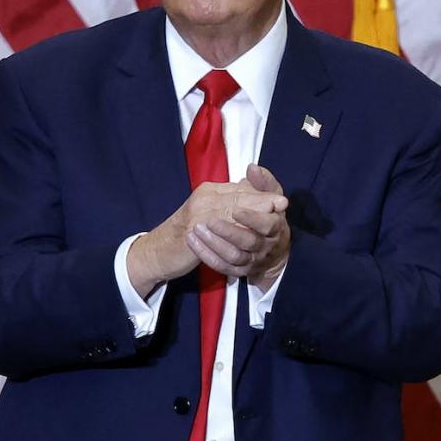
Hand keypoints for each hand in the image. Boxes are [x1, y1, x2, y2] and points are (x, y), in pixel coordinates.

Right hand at [126, 178, 286, 296]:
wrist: (158, 251)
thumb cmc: (186, 234)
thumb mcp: (210, 217)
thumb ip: (228, 204)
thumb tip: (250, 195)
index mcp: (209, 192)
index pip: (239, 189)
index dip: (261, 194)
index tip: (281, 199)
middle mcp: (204, 197)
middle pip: (238, 196)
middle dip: (261, 200)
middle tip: (282, 204)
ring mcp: (198, 211)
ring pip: (231, 209)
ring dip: (254, 213)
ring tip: (273, 218)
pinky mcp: (193, 228)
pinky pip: (219, 226)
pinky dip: (237, 229)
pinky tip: (251, 235)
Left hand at [185, 163, 289, 291]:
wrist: (269, 250)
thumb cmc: (267, 216)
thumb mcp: (270, 198)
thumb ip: (262, 182)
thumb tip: (253, 168)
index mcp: (275, 227)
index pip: (268, 225)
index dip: (252, 218)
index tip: (235, 209)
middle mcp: (266, 247)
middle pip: (249, 242)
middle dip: (228, 232)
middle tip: (208, 221)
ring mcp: (252, 261)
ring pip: (234, 257)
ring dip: (214, 244)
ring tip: (196, 229)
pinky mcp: (239, 271)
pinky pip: (222, 267)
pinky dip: (207, 255)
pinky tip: (193, 242)